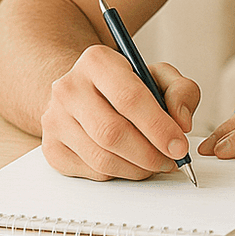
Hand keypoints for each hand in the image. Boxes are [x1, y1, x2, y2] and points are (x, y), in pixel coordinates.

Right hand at [40, 43, 200, 179]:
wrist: (85, 92)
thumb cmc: (126, 85)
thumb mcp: (159, 75)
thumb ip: (181, 91)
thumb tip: (181, 122)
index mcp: (96, 61)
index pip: (129, 98)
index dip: (159, 127)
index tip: (179, 145)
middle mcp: (69, 88)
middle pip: (112, 133)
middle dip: (149, 154)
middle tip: (171, 161)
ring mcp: (55, 119)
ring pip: (102, 158)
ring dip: (137, 169)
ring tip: (155, 163)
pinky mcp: (52, 148)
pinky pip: (92, 172)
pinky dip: (119, 174)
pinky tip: (131, 163)